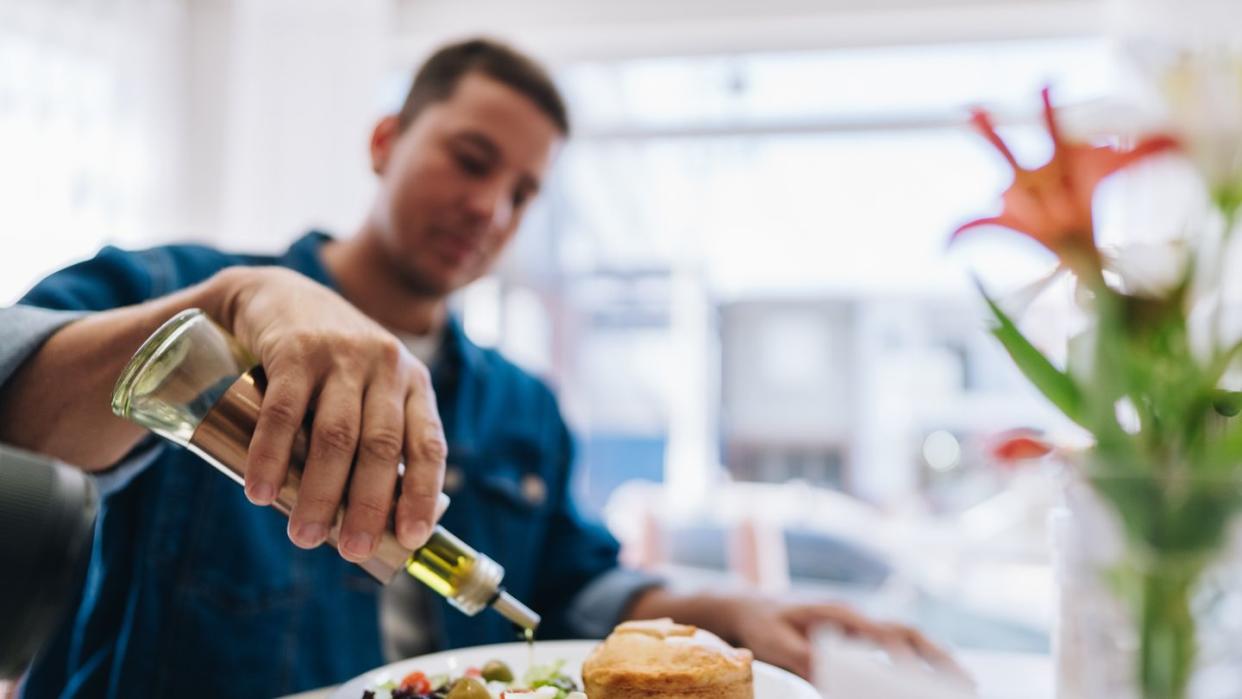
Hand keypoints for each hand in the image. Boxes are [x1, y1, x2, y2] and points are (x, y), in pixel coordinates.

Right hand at [212, 267, 445, 559]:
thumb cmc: (329, 363)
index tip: (410, 538)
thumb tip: (372, 525)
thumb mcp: (368, 389)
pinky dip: (271, 456)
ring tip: (303, 537)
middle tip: (350, 553)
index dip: (421, 493)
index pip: (427, 444)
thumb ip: (375, 440)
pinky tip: (260, 492)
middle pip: (380, 447)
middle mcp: (385, 365)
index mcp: (412, 383)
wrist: (277, 294)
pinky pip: (284, 410)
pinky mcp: (295, 349)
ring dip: (320, 492)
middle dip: (366, 506)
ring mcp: (341, 355)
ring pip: (336, 435)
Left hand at [727, 598, 964, 681]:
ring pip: (905, 639)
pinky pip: (892, 647)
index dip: (908, 658)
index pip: (884, 636)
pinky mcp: (853, 637)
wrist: (744, 608)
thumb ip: (804, 659)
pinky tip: (930, 680)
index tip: (925, 682)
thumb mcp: (775, 643)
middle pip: (906, 634)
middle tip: (968, 683)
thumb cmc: (759, 625)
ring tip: (964, 684)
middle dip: (939, 657)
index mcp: (839, 615)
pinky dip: (915, 662)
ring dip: (934, 659)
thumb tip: (834, 678)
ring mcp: (855, 626)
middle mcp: (854, 617)